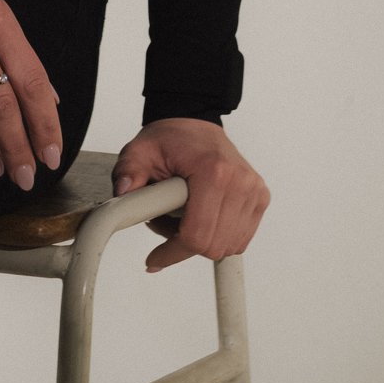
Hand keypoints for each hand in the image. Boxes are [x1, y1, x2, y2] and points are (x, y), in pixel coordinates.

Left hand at [111, 117, 269, 272]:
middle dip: (183, 245)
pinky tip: (201, 217)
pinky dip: (218, 237)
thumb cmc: (171, 139)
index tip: (155, 258)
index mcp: (213, 171)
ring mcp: (254, 191)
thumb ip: (128, 173)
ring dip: (201, 241)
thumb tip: (123, 193)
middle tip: (165, 224)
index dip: (172, 253)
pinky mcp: (260, 198)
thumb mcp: (139, 152)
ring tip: (182, 217)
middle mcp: (240, 181)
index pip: (197, 235)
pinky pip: (239, 239)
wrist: (194, 124)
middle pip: (213, 246)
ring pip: (227, 247)